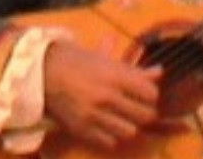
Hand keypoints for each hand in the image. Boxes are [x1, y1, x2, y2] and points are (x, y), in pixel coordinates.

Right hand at [37, 41, 163, 150]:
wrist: (43, 72)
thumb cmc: (77, 62)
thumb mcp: (106, 61)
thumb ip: (134, 70)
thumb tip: (160, 73)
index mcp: (115, 76)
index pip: (151, 93)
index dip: (150, 94)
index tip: (144, 93)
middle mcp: (107, 96)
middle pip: (145, 115)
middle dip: (143, 111)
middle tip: (136, 108)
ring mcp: (94, 115)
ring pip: (130, 131)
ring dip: (128, 125)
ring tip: (121, 117)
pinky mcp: (82, 129)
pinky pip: (110, 141)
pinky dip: (111, 135)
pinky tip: (105, 125)